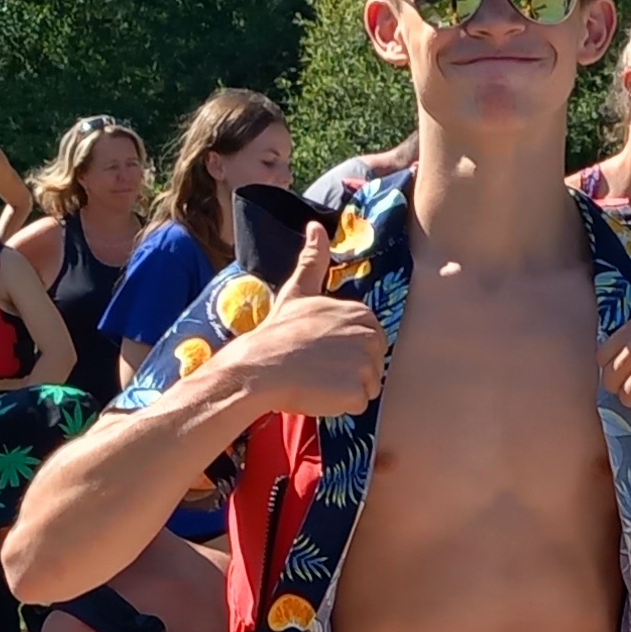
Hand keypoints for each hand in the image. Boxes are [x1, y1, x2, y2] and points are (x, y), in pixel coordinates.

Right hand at [226, 235, 386, 418]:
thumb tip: (315, 225)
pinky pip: (357, 405)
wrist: (258, 367)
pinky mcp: (356, 392)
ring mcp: (365, 365)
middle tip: (316, 366)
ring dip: (343, 389)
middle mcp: (369, 336)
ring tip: (315, 379)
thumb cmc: (277, 332)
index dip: (343, 351)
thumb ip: (313, 261)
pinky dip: (339, 405)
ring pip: (366, 386)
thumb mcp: (298, 292)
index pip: (368, 342)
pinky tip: (317, 393)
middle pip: (372, 365)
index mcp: (361, 313)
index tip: (319, 350)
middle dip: (347, 371)